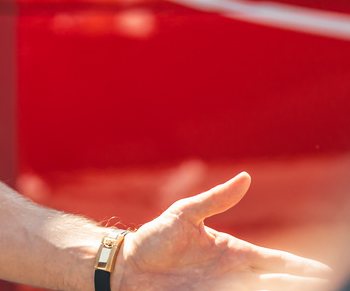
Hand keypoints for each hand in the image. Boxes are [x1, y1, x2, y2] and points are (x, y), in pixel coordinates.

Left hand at [117, 172, 331, 290]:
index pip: (276, 259)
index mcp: (234, 251)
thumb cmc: (154, 238)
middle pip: (277, 280)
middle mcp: (234, 273)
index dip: (301, 265)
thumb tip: (246, 177)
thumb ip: (217, 199)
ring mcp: (223, 289)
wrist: (127, 265)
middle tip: (329, 283)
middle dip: (301, 283)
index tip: (326, 270)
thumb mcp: (184, 214)